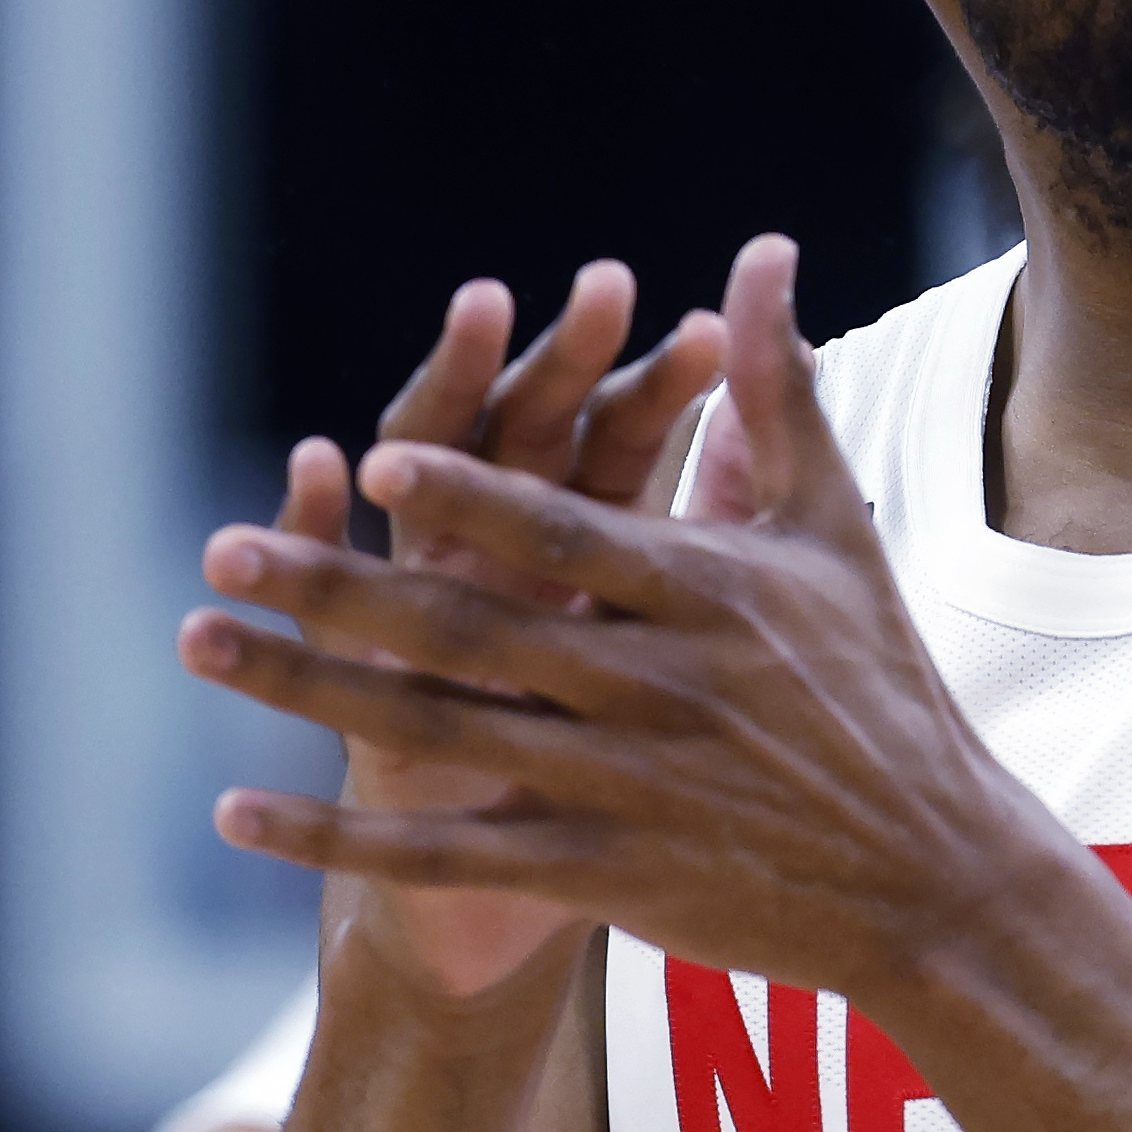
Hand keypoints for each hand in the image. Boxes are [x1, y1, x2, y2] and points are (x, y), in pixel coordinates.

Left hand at [179, 237, 1070, 1007]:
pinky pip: (447, 857)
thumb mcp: (835, 532)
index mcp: (710, 593)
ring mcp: (624, 788)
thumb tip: (760, 252)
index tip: (372, 458)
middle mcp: (658, 689)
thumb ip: (781, 391)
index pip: (569, 534)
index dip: (470, 498)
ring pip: (439, 734)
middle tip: (223, 549)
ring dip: (309, 693)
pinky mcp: (604, 874)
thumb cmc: (881, 688)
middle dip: (338, 589)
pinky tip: (237, 811)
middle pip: (473, 632)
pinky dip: (338, 838)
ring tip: (196, 644)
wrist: (935, 880)